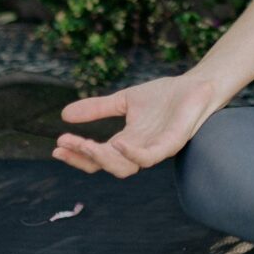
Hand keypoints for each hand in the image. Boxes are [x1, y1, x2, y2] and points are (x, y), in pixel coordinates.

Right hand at [52, 74, 217, 178]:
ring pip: (125, 168)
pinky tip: (118, 143)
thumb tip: (63, 115)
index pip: (97, 158)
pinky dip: (133, 154)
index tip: (57, 145)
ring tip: (85, 145)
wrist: (196, 85)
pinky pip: (150, 158)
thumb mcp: (124, 100)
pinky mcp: (171, 145)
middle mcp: (138, 151)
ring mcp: (155, 150)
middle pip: (106, 166)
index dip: (77, 155)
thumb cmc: (165, 96)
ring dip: (102, 158)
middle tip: (64, 144)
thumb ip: (97, 108)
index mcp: (126, 142)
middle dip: (83, 157)